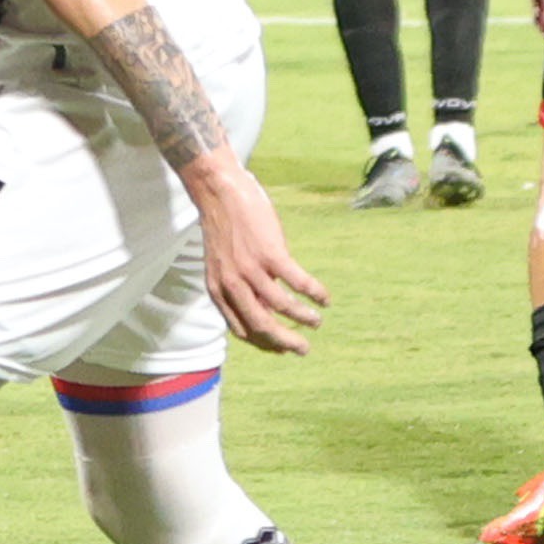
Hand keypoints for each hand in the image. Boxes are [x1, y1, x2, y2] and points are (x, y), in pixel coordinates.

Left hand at [189, 164, 326, 355]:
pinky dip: (315, 293)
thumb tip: (268, 311)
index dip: (265, 344)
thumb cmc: (226, 230)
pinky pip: (298, 282)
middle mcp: (232, 284)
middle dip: (286, 342)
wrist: (219, 194)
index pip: (242, 330)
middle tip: (304, 349)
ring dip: (304, 317)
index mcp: (219, 291)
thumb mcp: (224, 266)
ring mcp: (250, 269)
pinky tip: (324, 298)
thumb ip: (242, 289)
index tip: (283, 350)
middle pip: (262, 327)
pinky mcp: (269, 253)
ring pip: (283, 307)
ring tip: (317, 320)